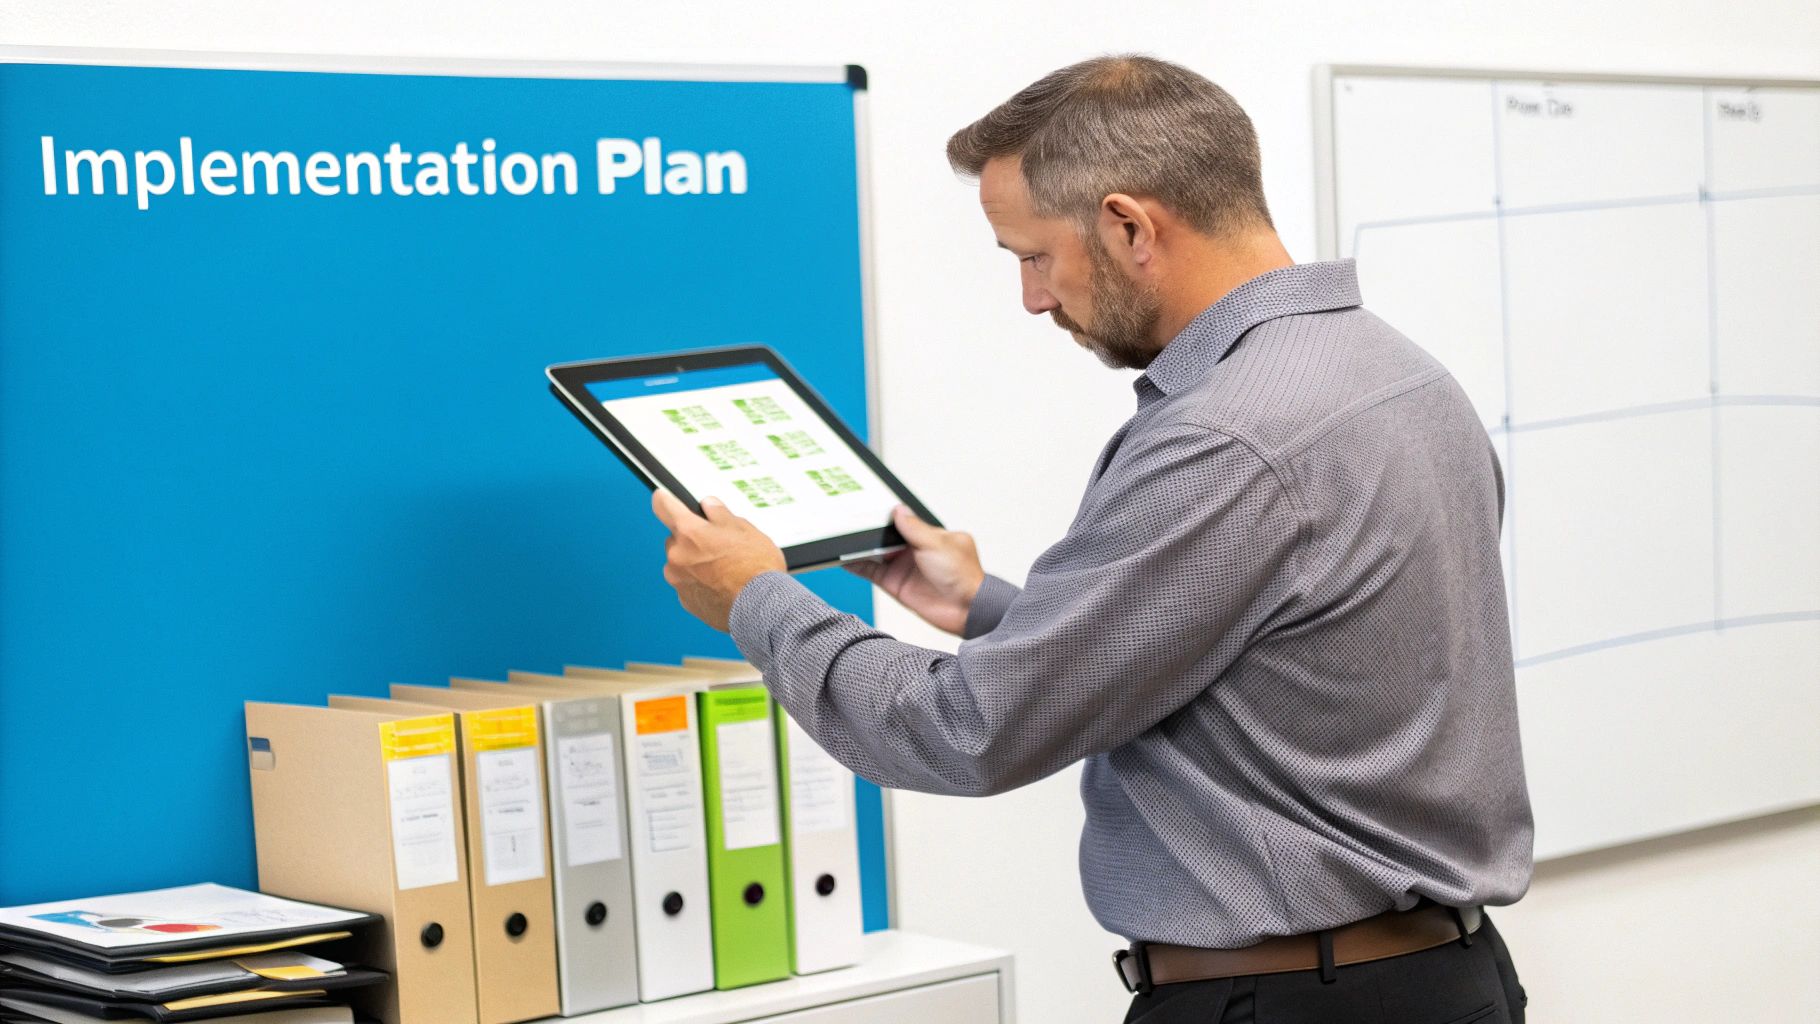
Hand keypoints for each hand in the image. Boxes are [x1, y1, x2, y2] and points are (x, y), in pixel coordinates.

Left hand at [652, 490, 786, 631]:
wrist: (762, 608)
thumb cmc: (756, 568)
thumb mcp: (744, 530)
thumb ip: (720, 514)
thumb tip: (709, 505)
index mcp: (689, 532)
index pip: (663, 506)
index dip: (665, 499)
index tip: (664, 498)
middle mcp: (677, 556)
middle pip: (676, 539)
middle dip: (692, 539)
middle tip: (717, 545)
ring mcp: (679, 581)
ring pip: (681, 564)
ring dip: (695, 563)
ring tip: (724, 569)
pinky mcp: (686, 602)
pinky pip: (688, 585)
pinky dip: (700, 584)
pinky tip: (721, 585)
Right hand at [846, 505, 984, 635]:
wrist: (966, 609)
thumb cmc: (962, 575)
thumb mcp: (937, 543)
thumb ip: (914, 527)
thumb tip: (899, 510)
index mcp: (930, 536)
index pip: (904, 522)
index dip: (888, 517)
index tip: (870, 509)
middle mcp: (915, 551)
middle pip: (886, 538)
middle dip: (870, 532)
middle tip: (851, 523)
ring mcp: (903, 568)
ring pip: (876, 554)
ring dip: (860, 549)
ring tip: (843, 540)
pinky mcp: (895, 585)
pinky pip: (871, 572)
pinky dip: (857, 566)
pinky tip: (845, 560)